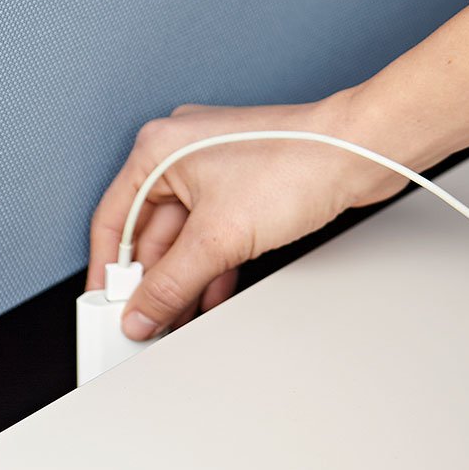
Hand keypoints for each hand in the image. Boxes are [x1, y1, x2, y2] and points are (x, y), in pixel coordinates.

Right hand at [86, 92, 405, 338]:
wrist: (364, 151)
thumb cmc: (298, 160)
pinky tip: (210, 297)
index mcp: (158, 150)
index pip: (111, 219)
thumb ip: (172, 282)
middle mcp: (180, 154)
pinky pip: (211, 234)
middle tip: (146, 319)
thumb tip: (142, 311)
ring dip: (181, 279)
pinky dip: (208, 267)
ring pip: (182, 237)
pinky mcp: (241, 186)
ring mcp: (212, 169)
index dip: (106, 269)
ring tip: (178, 317)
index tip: (105, 305)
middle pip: (147, 233)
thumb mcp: (219, 236)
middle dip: (151, 281)